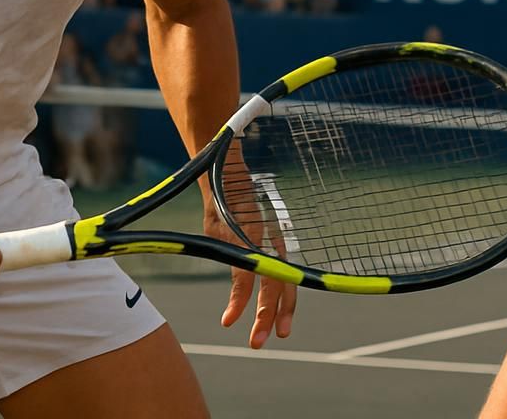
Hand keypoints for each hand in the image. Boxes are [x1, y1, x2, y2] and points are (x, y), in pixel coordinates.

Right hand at [210, 153, 296, 348]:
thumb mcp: (241, 221)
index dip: (286, 304)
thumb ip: (248, 243)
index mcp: (272, 239)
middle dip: (276, 313)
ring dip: (260, 314)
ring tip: (256, 340)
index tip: (283, 329)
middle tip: (275, 339)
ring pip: (264, 282)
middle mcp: (267, 240)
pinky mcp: (236, 236)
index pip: (284, 277)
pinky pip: (240, 273)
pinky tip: (230, 318)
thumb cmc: (231, 196)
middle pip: (278, 283)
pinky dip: (237, 298)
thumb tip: (246, 272)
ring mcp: (254, 238)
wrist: (220, 167)